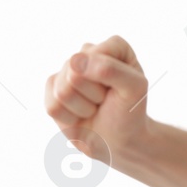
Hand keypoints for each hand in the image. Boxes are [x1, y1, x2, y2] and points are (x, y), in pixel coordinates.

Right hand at [42, 35, 151, 162]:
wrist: (118, 140)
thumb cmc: (129, 112)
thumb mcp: (134, 89)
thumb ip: (111, 69)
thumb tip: (75, 61)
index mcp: (114, 46)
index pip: (96, 55)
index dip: (108, 78)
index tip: (120, 89)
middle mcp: (88, 53)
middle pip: (75, 71)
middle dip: (94, 94)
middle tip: (106, 101)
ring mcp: (67, 70)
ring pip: (63, 90)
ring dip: (83, 108)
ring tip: (95, 108)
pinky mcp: (52, 88)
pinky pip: (53, 106)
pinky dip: (70, 118)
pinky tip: (80, 115)